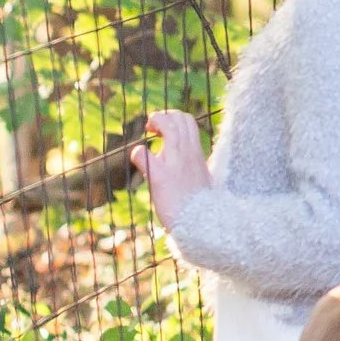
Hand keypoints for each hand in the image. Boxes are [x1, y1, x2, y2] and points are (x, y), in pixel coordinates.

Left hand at [132, 104, 207, 224]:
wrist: (202, 224)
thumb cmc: (200, 205)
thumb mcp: (202, 177)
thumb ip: (192, 163)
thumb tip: (181, 161)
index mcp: (197, 153)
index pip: (188, 121)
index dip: (173, 118)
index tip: (163, 130)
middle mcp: (187, 153)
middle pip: (178, 117)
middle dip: (163, 116)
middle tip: (152, 129)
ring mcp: (174, 163)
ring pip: (167, 125)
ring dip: (154, 122)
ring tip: (147, 131)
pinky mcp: (160, 177)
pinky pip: (143, 154)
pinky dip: (137, 153)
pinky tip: (139, 160)